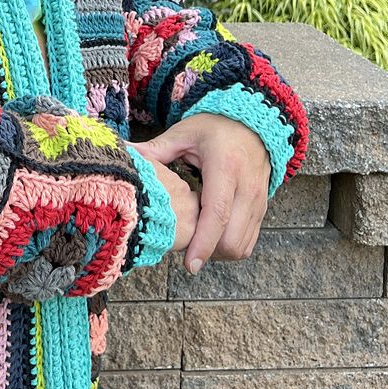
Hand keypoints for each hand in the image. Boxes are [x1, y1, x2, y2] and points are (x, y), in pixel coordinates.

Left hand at [140, 111, 271, 273]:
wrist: (254, 123)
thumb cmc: (215, 128)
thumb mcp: (184, 134)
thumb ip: (155, 150)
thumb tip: (124, 154)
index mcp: (225, 166)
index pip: (217, 214)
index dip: (203, 244)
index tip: (189, 265)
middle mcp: (247, 186)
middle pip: (231, 238)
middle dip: (208, 253)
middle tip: (185, 250)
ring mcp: (258, 200)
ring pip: (241, 246)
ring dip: (218, 254)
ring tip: (197, 244)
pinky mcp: (262, 209)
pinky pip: (249, 242)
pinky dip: (230, 249)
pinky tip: (212, 239)